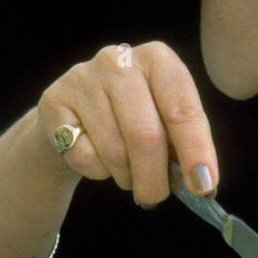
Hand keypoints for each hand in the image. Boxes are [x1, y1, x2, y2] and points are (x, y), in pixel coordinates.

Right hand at [35, 42, 217, 205]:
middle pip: (146, 135)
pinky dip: (96, 171)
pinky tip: (94, 157)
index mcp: (158, 59)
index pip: (183, 110)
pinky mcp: (54, 100)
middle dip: (154, 178)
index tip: (204, 186)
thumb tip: (202, 183)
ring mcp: (83, 77)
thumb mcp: (163, 123)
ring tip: (125, 172)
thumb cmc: (129, 122)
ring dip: (125, 176)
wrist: (72, 119)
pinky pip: (83, 156)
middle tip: (155, 199)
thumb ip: (183, 145)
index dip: (196, 151)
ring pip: (114, 151)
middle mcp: (120, 60)